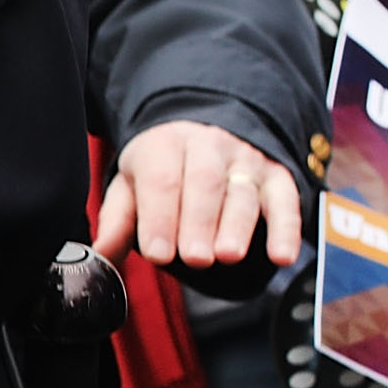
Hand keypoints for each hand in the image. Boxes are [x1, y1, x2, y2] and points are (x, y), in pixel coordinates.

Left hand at [94, 121, 304, 271]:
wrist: (202, 130)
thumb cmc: (162, 168)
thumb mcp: (131, 186)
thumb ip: (118, 221)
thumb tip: (100, 255)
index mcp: (165, 144)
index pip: (162, 179)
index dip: (160, 217)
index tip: (158, 253)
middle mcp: (208, 145)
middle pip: (205, 183)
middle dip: (199, 222)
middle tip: (195, 257)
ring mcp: (245, 159)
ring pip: (243, 192)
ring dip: (237, 225)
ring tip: (228, 256)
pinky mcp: (276, 175)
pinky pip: (285, 199)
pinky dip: (287, 228)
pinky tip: (282, 255)